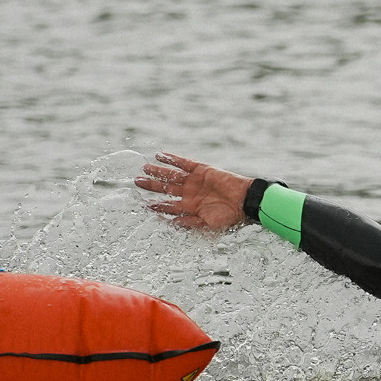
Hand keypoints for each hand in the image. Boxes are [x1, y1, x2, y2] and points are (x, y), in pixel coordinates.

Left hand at [136, 152, 251, 231]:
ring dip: (158, 171)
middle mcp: (189, 194)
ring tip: (144, 167)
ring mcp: (194, 181)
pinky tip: (159, 155)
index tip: (142, 203)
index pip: (168, 206)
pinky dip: (172, 159)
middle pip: (166, 188)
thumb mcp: (208, 224)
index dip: (155, 205)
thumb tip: (171, 224)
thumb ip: (189, 223)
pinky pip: (183, 163)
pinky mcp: (201, 170)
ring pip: (171, 175)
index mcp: (189, 208)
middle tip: (136, 181)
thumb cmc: (229, 217)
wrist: (244, 201)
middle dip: (151, 185)